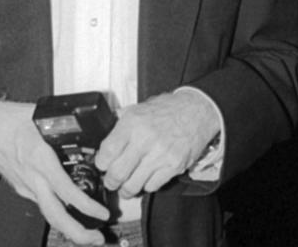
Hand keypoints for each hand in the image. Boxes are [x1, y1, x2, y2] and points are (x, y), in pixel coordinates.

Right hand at [0, 98, 108, 244]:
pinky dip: (57, 211)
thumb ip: (63, 123)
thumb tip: (85, 122)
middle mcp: (32, 177)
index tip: (101, 213)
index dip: (86, 206)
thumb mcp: (40, 116)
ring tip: (88, 233)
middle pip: (56, 215)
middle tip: (97, 238)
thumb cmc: (6, 119)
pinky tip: (68, 211)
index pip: (65, 190)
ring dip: (69, 227)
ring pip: (48, 213)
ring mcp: (25, 185)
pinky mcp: (21, 186)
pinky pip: (42, 202)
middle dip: (78, 233)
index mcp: (39, 159)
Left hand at [95, 90, 218, 198]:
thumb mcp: (138, 108)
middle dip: (110, 182)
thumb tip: (105, 137)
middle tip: (110, 181)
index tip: (101, 165)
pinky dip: (146, 186)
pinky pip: (152, 186)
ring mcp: (160, 155)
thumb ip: (121, 123)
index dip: (100, 163)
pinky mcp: (174, 166)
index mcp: (132, 123)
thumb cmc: (167, 109)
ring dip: (126, 190)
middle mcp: (144, 139)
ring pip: (134, 185)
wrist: (196, 110)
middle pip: (117, 173)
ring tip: (125, 187)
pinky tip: (145, 179)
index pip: (107, 152)